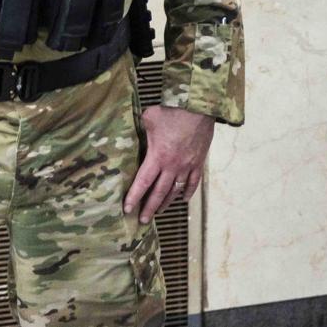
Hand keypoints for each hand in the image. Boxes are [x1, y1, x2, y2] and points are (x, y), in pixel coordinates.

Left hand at [125, 105, 214, 222]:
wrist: (199, 106)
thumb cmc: (172, 110)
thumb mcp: (149, 117)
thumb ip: (140, 128)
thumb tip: (131, 129)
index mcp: (158, 156)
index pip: (143, 182)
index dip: (134, 197)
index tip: (127, 210)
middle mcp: (172, 166)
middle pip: (159, 192)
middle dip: (149, 208)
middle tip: (142, 221)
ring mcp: (187, 165)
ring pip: (176, 190)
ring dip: (167, 203)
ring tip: (159, 211)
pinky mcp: (199, 161)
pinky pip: (193, 182)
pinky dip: (188, 192)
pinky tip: (182, 199)